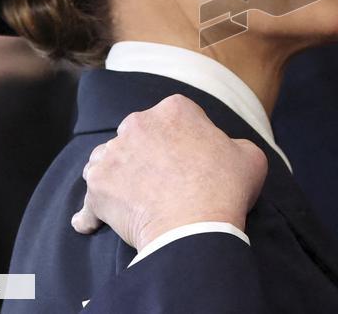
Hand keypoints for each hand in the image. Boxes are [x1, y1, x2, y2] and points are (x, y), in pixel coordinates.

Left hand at [72, 94, 267, 251]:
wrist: (195, 228)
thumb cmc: (225, 189)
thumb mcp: (249, 155)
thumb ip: (232, 144)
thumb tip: (225, 151)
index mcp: (175, 109)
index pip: (174, 118)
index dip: (183, 138)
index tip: (190, 159)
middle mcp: (137, 124)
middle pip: (136, 135)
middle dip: (144, 153)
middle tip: (162, 180)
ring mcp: (112, 155)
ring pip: (106, 161)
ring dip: (116, 176)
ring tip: (130, 198)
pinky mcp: (97, 189)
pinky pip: (88, 203)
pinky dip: (91, 214)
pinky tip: (91, 224)